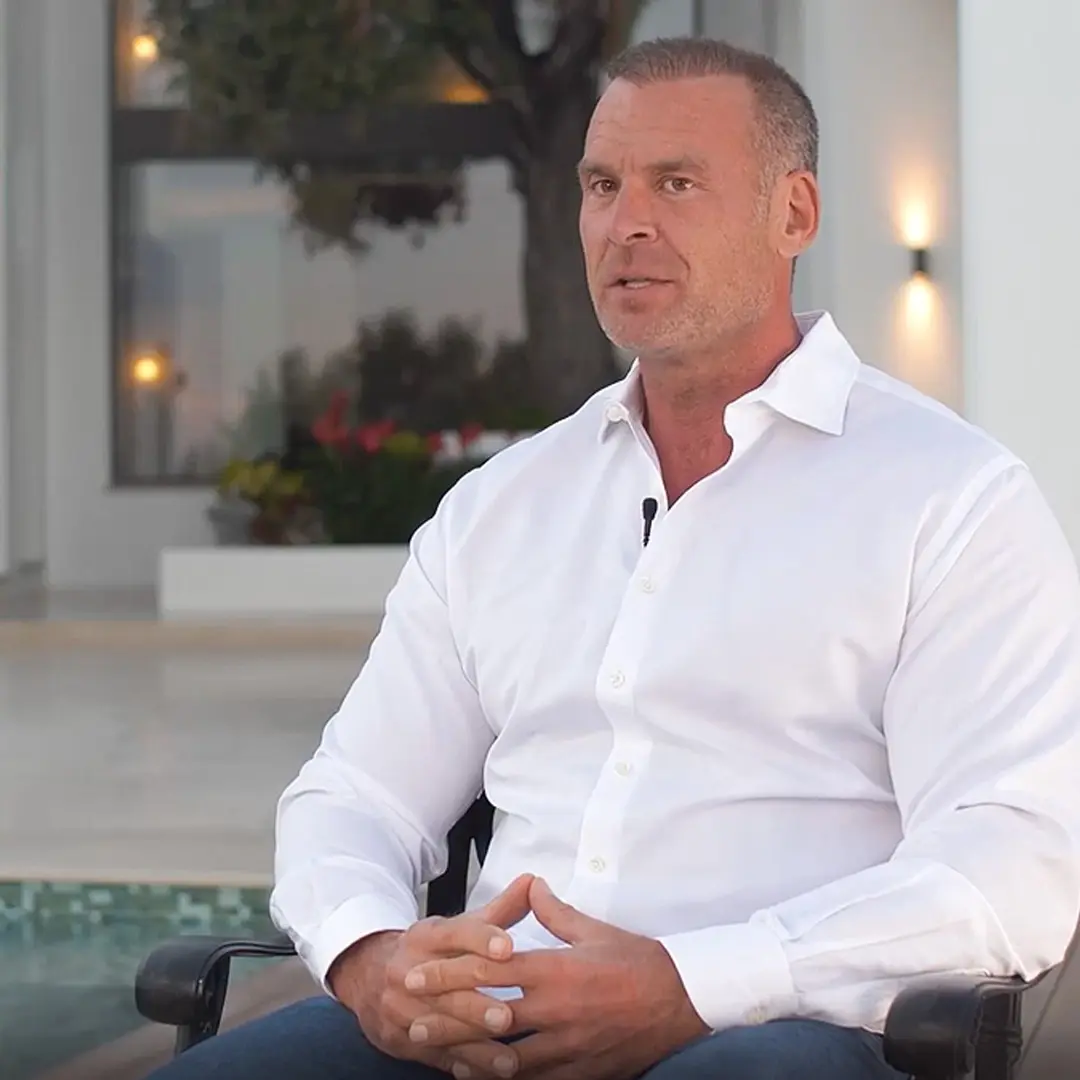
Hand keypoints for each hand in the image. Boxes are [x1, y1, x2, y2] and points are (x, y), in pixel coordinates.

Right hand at [329, 873, 535, 1077]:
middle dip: (477, 1005)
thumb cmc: (427, 950)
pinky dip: (462, 1066)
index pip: (456, 934)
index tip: (508, 947)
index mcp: (426, 936)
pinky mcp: (400, 1039)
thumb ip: (498, 911)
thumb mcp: (456, 926)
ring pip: (440, 1028)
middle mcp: (409, 970)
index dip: (482, 939)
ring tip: (508, 1059)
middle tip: (508, 1015)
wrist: (369, 974)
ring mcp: (401, 1008)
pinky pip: (434, 1056)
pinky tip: (487, 1074)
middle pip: (446, 988)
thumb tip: (532, 882)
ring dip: (475, 1045)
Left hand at [404, 878, 709, 1079]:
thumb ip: (555, 911)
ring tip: (438, 1055)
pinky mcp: (581, 1072)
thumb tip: (531, 886)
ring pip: (506, 1058)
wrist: (683, 1001)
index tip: (417, 974)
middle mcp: (556, 1010)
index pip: (490, 970)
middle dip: (446, 1018)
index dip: (448, 972)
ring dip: (468, 1056)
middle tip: (411, 1019)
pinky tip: (483, 1077)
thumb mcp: (595, 930)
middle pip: (488, 1017)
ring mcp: (567, 1046)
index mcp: (556, 969)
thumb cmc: (638, 961)